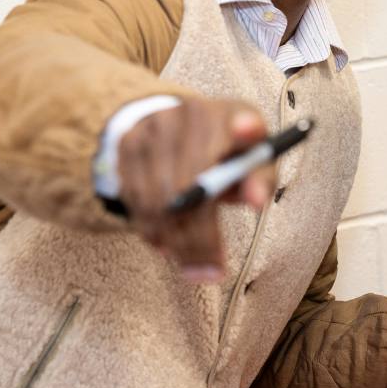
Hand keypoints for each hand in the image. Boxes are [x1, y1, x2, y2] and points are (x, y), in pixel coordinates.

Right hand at [117, 96, 273, 282]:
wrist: (175, 123)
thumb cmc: (227, 151)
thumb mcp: (251, 159)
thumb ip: (260, 178)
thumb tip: (257, 202)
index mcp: (228, 114)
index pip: (240, 120)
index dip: (246, 130)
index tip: (250, 146)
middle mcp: (186, 115)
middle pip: (190, 183)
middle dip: (201, 237)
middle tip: (213, 273)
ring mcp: (151, 129)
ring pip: (158, 199)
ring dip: (176, 242)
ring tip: (194, 269)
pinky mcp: (127, 147)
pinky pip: (136, 200)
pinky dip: (153, 231)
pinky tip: (168, 247)